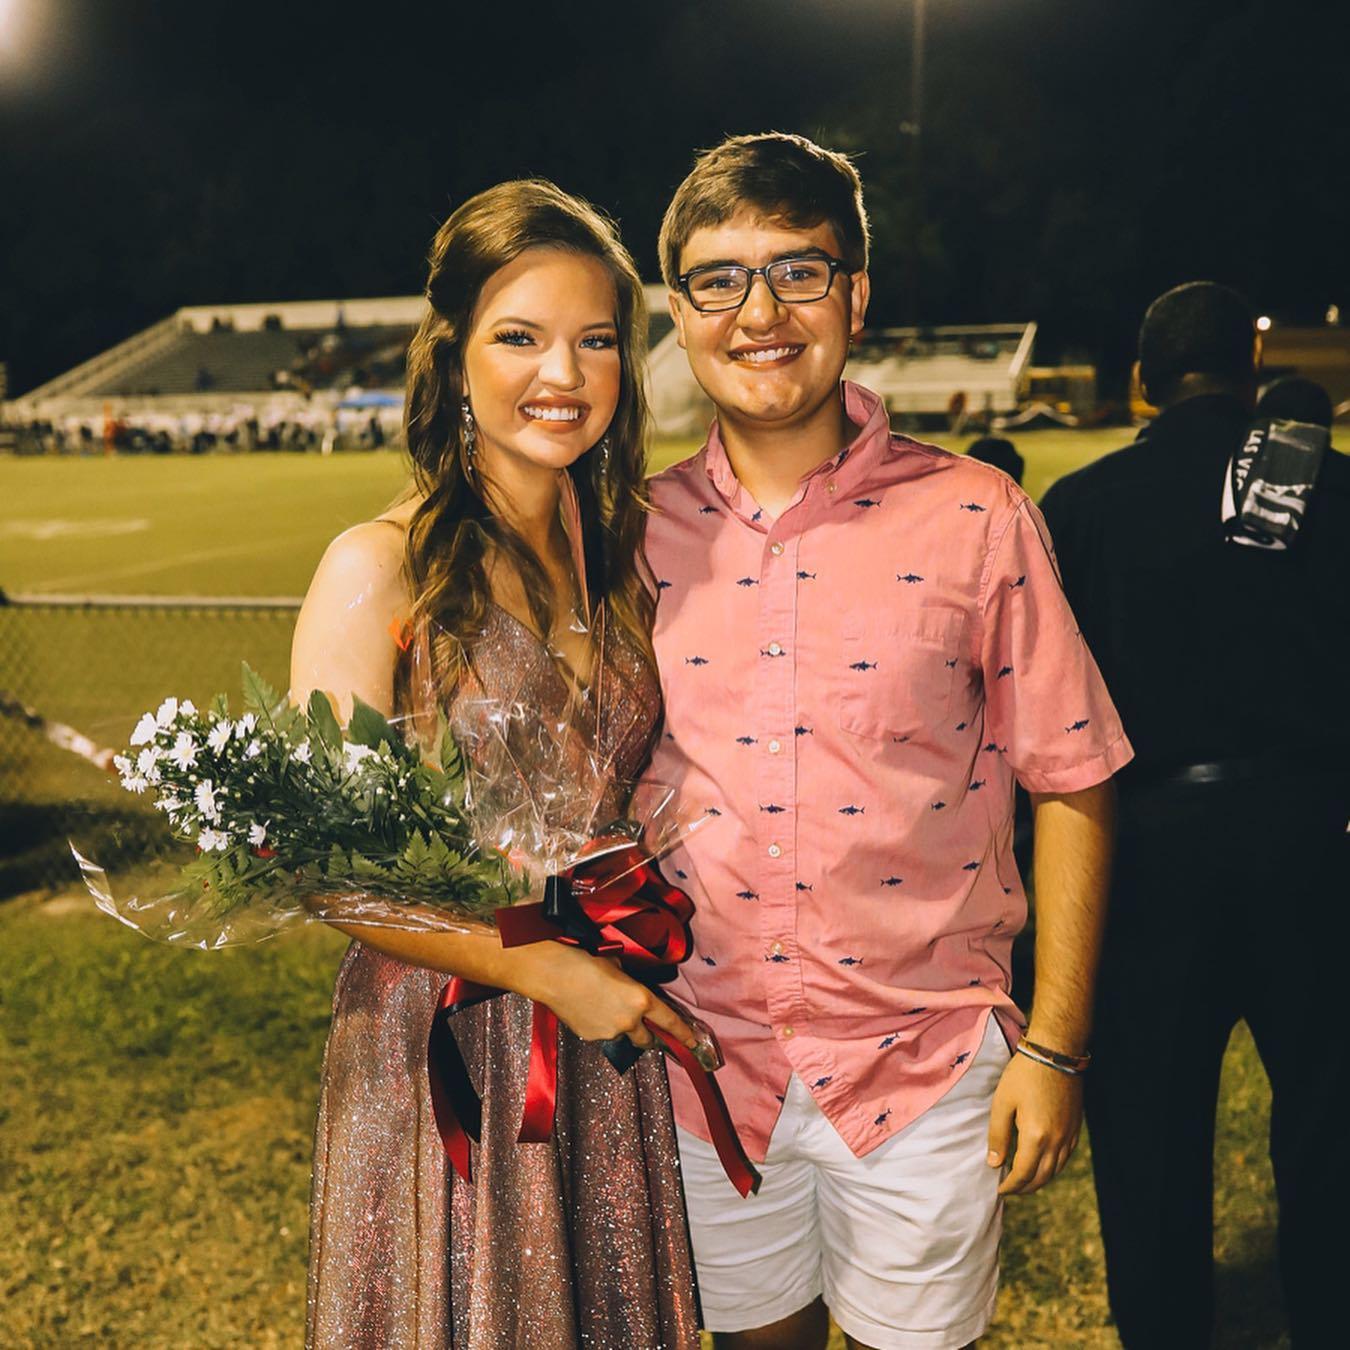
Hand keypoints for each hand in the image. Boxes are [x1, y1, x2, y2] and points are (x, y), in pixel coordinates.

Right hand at [515, 942, 700, 1053]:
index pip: (670, 1021)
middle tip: (641, 1026)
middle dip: (647, 1036)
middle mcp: (630, 1021)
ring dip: (619, 1027)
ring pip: (622, 1036)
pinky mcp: (591, 1037)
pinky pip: (602, 1034)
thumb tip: (629, 989)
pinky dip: (600, 1026)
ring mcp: (610, 1032)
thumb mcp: (618, 967)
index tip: (694, 1043)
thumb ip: (631, 984)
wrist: (554, 974)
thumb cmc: (587, 961)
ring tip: (601, 1006)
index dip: (684, 1034)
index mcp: (642, 999)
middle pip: (648, 1040)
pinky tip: (586, 1009)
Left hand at [986, 1048, 1082, 1194]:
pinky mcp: (1075, 1128)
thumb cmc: (1024, 1075)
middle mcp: (1056, 1142)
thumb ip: (998, 1135)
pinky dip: (1053, 1167)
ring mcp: (1069, 1136)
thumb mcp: (1002, 1102)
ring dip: (1040, 1180)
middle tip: (1010, 1189)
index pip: (1023, 1174)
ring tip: (1024, 1181)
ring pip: (1056, 1170)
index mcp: (1036, 1137)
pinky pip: (1065, 1157)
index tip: (999, 1189)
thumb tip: (994, 1163)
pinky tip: (1043, 1164)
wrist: (1056, 1054)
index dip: (1011, 1186)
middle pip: (1041, 1177)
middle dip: (1025, 1188)